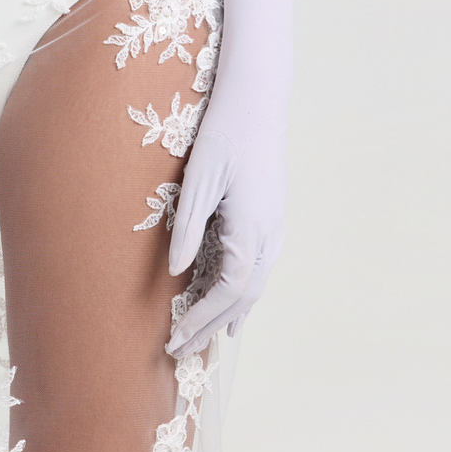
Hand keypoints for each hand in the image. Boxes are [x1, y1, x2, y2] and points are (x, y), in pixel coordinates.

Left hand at [165, 107, 286, 355]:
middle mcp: (270, 235)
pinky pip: (258, 269)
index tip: (175, 340)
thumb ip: (189, 226)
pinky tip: (234, 306)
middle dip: (211, 327)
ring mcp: (275, 227)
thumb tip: (176, 271)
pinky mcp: (272, 217)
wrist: (257, 100)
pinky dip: (243, 294)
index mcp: (252, 229)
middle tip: (180, 351)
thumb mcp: (199, 178)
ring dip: (229, 314)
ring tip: (205, 340)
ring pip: (254, 286)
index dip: (201, 319)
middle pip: (243, 299)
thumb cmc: (224, 132)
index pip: (228, 292)